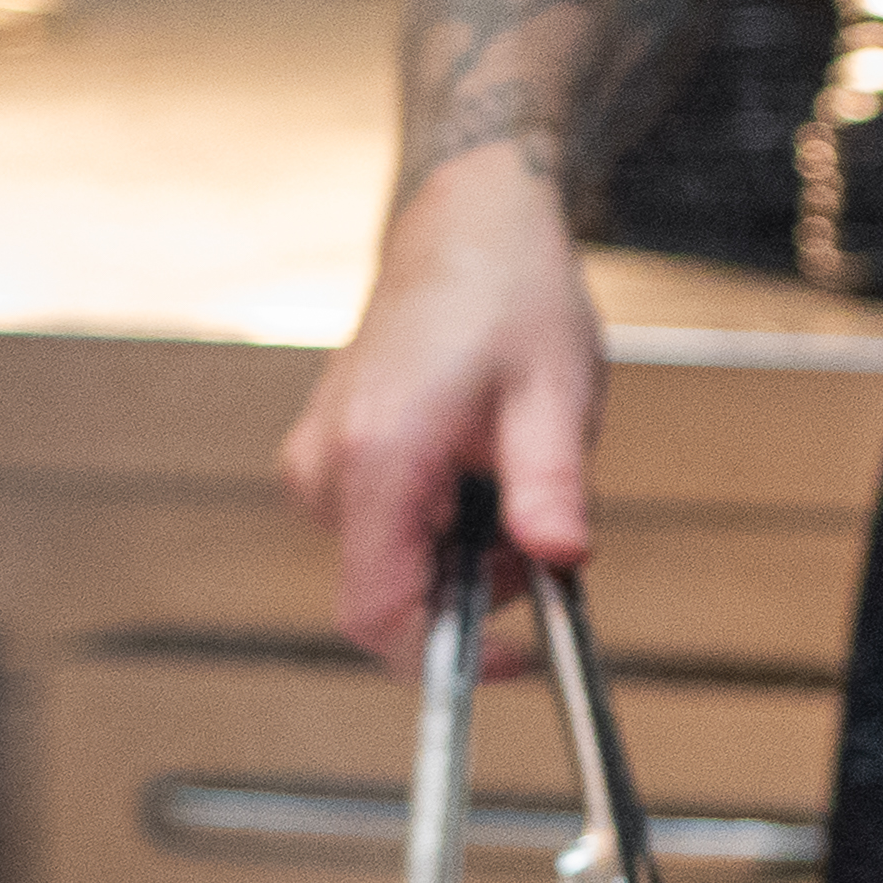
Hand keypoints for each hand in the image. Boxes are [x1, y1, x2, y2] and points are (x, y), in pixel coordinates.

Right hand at [279, 141, 608, 666]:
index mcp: (376, 457)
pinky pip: (384, 529)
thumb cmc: (510, 294)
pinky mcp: (328, 458)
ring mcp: (317, 463)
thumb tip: (564, 562)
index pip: (379, 616)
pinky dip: (442, 521)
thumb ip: (550, 485)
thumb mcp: (555, 392)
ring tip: (514, 468)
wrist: (465, 225)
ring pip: (392, 564)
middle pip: (393, 595)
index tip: (517, 658)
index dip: (447, 658)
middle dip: (476, 584)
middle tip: (540, 518)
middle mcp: (326, 468)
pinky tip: (479, 460)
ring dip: (464, 549)